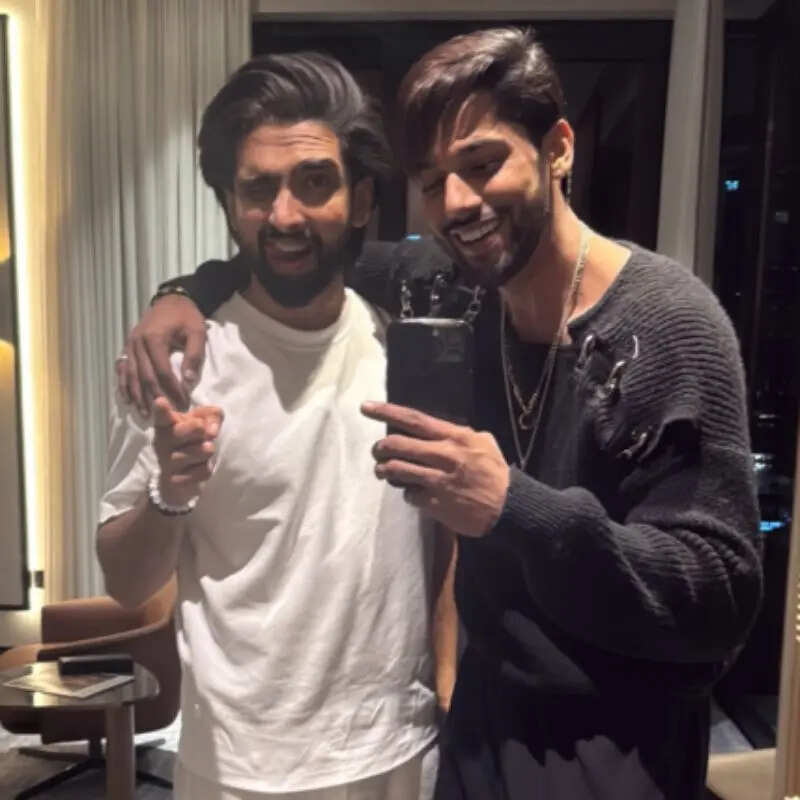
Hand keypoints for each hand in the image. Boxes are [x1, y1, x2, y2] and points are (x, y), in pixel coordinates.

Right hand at [117, 294, 206, 414]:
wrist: (171, 300)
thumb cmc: (186, 316)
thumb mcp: (197, 332)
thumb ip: (194, 356)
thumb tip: (188, 382)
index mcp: (154, 339)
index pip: (162, 372)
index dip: (172, 390)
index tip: (183, 404)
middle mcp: (138, 343)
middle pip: (145, 376)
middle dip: (156, 397)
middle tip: (166, 414)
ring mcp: (130, 345)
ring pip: (131, 375)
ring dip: (138, 396)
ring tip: (146, 414)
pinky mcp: (127, 346)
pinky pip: (123, 369)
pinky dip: (125, 385)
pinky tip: (129, 400)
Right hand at [152, 396, 222, 506]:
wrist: (181, 477)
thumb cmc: (192, 440)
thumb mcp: (203, 422)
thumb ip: (211, 415)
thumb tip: (212, 430)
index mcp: (166, 425)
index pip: (163, 416)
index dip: (162, 409)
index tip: (161, 402)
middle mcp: (162, 442)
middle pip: (190, 430)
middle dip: (201, 430)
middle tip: (201, 433)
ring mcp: (166, 462)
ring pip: (203, 451)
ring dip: (207, 451)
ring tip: (201, 453)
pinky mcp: (175, 480)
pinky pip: (204, 471)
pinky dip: (206, 469)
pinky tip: (197, 468)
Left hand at [362, 402, 509, 536]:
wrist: (509, 507)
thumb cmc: (495, 473)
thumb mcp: (483, 443)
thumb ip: (457, 434)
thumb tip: (434, 430)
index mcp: (455, 437)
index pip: (414, 420)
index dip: (387, 412)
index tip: (366, 407)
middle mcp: (444, 455)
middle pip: (397, 445)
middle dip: (380, 447)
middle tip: (377, 451)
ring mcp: (438, 481)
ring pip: (396, 470)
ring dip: (384, 471)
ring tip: (383, 472)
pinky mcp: (435, 504)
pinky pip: (408, 495)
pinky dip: (407, 493)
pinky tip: (413, 492)